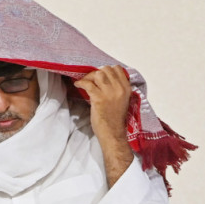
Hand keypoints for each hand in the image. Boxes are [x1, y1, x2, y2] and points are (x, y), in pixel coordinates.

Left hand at [74, 66, 134, 184]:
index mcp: (126, 89)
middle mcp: (119, 89)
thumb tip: (104, 80)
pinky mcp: (99, 98)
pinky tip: (78, 85)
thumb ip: (116, 89)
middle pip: (106, 69)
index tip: (101, 77)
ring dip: (89, 77)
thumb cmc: (115, 120)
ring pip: (97, 74)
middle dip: (96, 73)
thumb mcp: (121, 101)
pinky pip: (88, 84)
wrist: (113, 134)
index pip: (118, 69)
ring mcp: (109, 93)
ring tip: (85, 83)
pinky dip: (81, 83)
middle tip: (91, 80)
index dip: (107, 70)